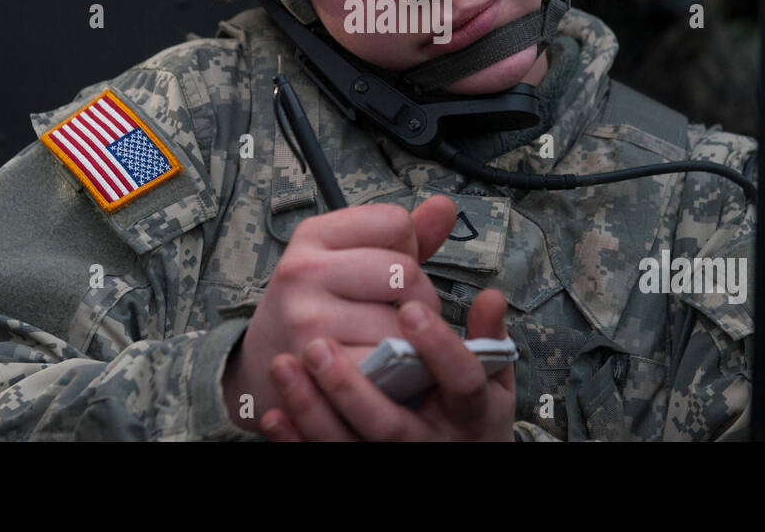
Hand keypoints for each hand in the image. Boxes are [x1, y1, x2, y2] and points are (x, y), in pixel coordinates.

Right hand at [222, 195, 457, 426]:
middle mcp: (304, 271)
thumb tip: (445, 207)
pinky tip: (381, 367)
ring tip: (388, 341)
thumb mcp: (346, 259)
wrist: (268, 366)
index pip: (396, 221)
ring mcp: (308, 319)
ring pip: (403, 320)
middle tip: (398, 313)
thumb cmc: (317, 307)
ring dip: (411, 339)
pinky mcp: (321, 367)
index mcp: (313, 235)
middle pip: (406, 270)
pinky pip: (388, 362)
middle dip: (418, 297)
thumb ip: (401, 236)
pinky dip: (396, 371)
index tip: (387, 270)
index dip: (406, 247)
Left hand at [259, 286, 515, 441]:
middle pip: (391, 424)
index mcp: (469, 412)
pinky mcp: (359, 467)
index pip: (460, 381)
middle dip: (352, 387)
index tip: (411, 307)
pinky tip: (272, 415)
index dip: (439, 347)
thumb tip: (491, 296)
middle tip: (317, 344)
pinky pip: (324, 460)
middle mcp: (429, 441)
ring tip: (284, 366)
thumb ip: (487, 338)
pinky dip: (296, 440)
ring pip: (350, 446)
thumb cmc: (471, 416)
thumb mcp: (493, 382)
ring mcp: (392, 458)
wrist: (455, 458)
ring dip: (313, 410)